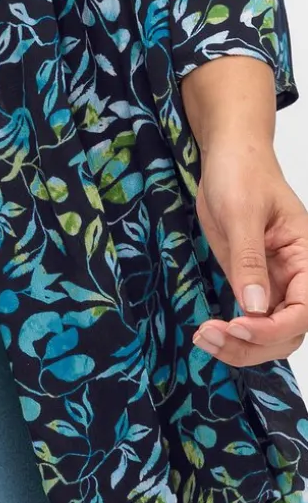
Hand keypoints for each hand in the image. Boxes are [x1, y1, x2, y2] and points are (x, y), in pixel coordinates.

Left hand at [192, 151, 307, 366]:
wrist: (227, 156)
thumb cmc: (242, 172)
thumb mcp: (242, 213)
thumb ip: (249, 260)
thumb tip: (254, 308)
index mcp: (306, 257)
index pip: (305, 309)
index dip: (275, 327)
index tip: (239, 326)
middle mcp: (296, 276)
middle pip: (288, 331)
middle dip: (254, 344)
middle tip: (211, 336)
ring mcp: (273, 281)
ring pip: (268, 332)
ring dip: (240, 346)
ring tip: (204, 339)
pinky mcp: (249, 281)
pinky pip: (248, 319)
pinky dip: (230, 333)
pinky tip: (207, 333)